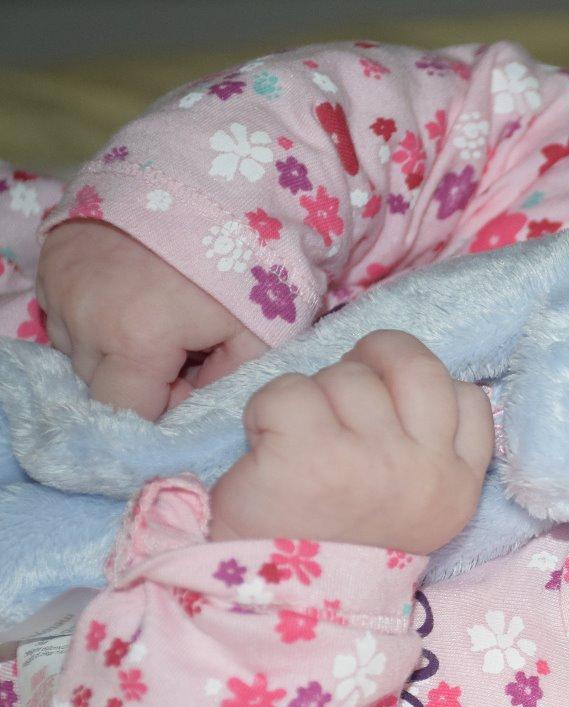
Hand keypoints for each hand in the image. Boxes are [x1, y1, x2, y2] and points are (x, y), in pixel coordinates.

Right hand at [35, 219, 268, 419]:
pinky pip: (65, 310)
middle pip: (99, 382)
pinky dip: (94, 312)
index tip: (187, 382)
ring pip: (79, 348)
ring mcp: (62, 284)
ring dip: (112, 345)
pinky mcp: (52, 258)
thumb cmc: (246, 257)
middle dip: (138, 377)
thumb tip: (192, 404)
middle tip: (183, 344)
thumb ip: (225, 382)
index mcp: (134, 341)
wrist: (213, 175)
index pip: (124, 411)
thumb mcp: (260, 332)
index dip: (158, 407)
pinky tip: (133, 291)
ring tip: (158, 313)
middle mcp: (85, 318)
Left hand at [209, 330, 493, 554]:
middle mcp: (423, 469)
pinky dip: (266, 411)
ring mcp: (370, 459)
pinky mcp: (310, 453)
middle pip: (414, 365)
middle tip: (339, 397)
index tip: (391, 415)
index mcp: (457, 486)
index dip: (423, 390)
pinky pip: (289, 391)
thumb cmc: (344, 549)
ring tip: (298, 441)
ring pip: (347, 376)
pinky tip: (266, 447)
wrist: (286, 608)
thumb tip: (397, 385)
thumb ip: (430, 453)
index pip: (470, 397)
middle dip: (372, 364)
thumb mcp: (418, 510)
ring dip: (314, 397)